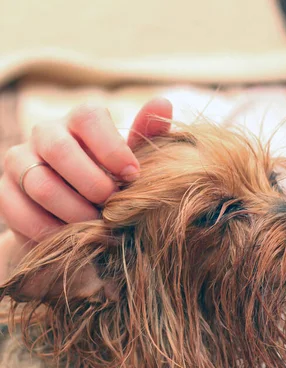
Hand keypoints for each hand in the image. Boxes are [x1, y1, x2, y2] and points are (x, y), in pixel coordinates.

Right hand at [0, 97, 171, 241]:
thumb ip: (146, 137)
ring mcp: (20, 162)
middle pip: (59, 149)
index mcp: (79, 122)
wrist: (77, 225)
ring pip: (42, 185)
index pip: (88, 117)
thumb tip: (163, 104)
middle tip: (112, 207)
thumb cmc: (112, 187)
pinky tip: (71, 238)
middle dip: (91, 184)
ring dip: (74, 213)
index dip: (111, 147)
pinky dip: (51, 231)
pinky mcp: (6, 194)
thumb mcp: (131, 166)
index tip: (132, 176)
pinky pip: (22, 213)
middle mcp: (44, 135)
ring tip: (96, 227)